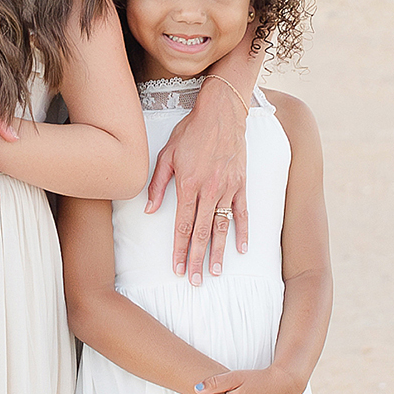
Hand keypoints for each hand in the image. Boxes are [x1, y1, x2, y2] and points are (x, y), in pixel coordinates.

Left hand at [145, 79, 248, 282]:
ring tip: (215, 272)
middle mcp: (208, 189)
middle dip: (198, 259)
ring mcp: (227, 188)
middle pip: (202, 232)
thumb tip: (150, 209)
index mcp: (187, 184)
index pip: (183, 225)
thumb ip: (157, 184)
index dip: (180, 249)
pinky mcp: (241, 184)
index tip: (177, 268)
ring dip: (219, 252)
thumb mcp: (166, 154)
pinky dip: (243, 232)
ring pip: (222, 227)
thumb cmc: (190, 131)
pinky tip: (241, 249)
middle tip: (195, 281)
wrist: (221, 112)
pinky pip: (243, 213)